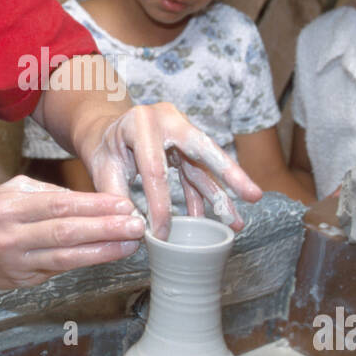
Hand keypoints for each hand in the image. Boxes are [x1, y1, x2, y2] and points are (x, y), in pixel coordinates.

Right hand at [0, 176, 145, 288]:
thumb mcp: (8, 192)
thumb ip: (46, 194)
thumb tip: (89, 201)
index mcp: (6, 208)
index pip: (59, 205)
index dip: (93, 206)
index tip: (122, 204)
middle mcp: (10, 237)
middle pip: (66, 233)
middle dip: (105, 230)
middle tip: (135, 225)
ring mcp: (16, 264)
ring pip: (67, 259)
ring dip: (103, 251)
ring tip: (130, 244)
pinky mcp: (23, 282)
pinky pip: (59, 270)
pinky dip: (86, 261)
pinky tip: (108, 254)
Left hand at [82, 103, 261, 238]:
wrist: (106, 130)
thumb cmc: (104, 148)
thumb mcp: (102, 168)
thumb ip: (116, 196)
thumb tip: (135, 229)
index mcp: (142, 123)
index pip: (155, 169)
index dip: (160, 205)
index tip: (161, 234)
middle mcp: (168, 120)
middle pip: (203, 150)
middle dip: (230, 175)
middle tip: (254, 196)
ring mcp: (181, 130)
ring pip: (206, 165)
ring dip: (222, 195)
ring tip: (238, 222)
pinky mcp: (187, 144)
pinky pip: (198, 172)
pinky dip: (205, 196)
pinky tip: (215, 218)